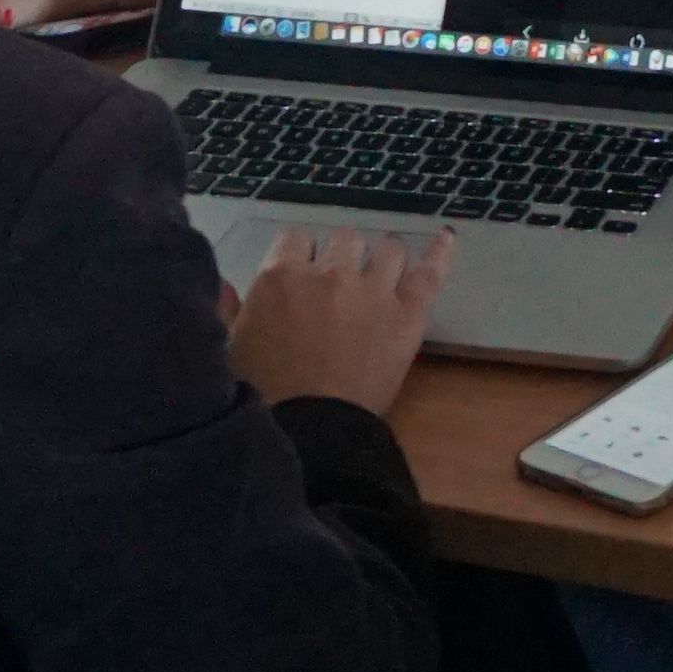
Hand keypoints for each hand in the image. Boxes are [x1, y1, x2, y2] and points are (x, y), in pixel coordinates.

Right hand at [224, 221, 453, 414]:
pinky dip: (438, 254)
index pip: (295, 239)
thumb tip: (227, 285)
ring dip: (382, 259)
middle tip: (338, 286)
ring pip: (386, 249)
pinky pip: (428, 274)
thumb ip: (229, 310)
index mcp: (280, 278)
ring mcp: (373, 292)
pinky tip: (445, 239)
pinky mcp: (407, 316)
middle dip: (341, 257)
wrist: (310, 433)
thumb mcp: (231, 349)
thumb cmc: (262, 396)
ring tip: (380, 275)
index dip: (301, 256)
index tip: (303, 275)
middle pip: (343, 240)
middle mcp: (329, 274)